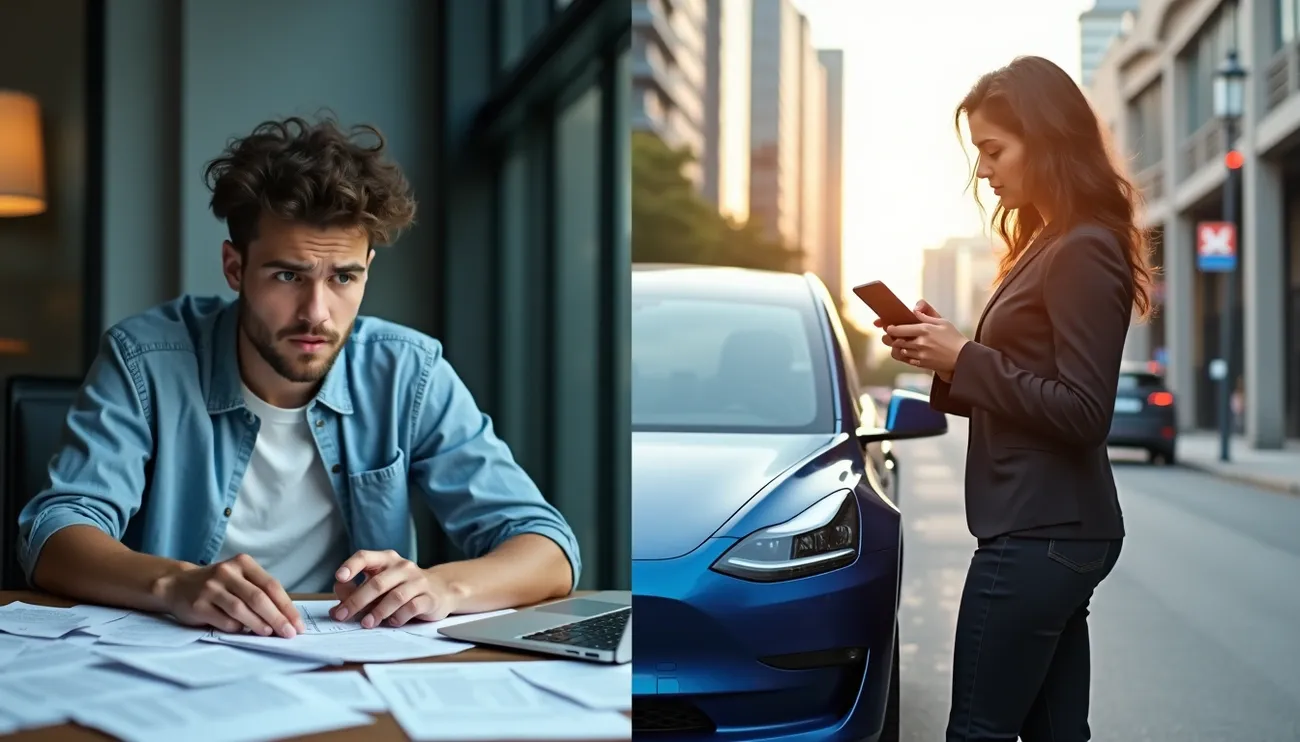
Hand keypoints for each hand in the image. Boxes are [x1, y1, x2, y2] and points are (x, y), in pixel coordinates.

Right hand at [155, 553, 304, 636]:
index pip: (271, 585)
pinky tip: (244, 632)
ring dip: (258, 624)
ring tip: (270, 634)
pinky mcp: (198, 605)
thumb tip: (287, 618)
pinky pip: (223, 620)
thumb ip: (260, 592)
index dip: (287, 607)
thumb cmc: (219, 585)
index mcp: (243, 563)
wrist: (177, 585)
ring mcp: (210, 588)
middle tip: (288, 634)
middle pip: (258, 598)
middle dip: (277, 618)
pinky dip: (237, 628)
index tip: (298, 624)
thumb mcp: (240, 579)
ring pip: (241, 609)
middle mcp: (227, 572)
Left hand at [331, 550, 462, 627]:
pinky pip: (412, 607)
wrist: (441, 590)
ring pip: (395, 596)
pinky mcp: (429, 598)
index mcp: (386, 560)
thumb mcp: (378, 587)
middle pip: (377, 583)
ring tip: (366, 624)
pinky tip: (392, 623)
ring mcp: (418, 581)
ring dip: (378, 612)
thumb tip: (335, 608)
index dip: (351, 566)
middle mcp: (402, 567)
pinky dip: (399, 617)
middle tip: (342, 615)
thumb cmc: (402, 588)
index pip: (365, 557)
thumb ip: (356, 593)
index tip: (339, 578)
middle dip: (357, 601)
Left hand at [886, 312, 969, 375]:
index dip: (891, 328)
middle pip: (897, 341)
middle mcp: (920, 343)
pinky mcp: (922, 364)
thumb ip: (926, 316)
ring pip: (901, 351)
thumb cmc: (954, 338)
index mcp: (924, 330)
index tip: (889, 328)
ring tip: (903, 343)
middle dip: (892, 338)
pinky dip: (905, 356)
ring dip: (899, 347)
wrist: (963, 358)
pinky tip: (910, 352)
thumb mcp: (942, 322)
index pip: (899, 329)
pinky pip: (907, 360)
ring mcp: (920, 354)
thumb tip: (914, 310)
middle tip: (892, 336)